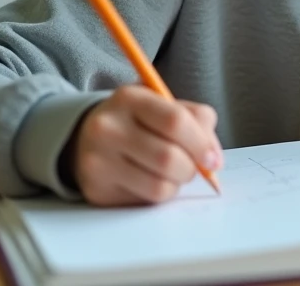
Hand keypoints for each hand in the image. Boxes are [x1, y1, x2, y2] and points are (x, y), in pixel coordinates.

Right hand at [66, 85, 222, 205]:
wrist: (86, 138)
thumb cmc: (137, 121)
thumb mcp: (163, 105)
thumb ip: (195, 120)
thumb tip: (213, 157)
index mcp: (129, 98)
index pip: (175, 121)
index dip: (201, 143)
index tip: (213, 158)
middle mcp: (108, 128)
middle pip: (168, 158)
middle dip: (191, 168)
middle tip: (193, 167)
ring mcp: (98, 161)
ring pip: (159, 186)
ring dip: (177, 184)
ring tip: (172, 173)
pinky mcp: (97, 190)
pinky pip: (145, 201)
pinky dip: (160, 194)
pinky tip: (152, 180)